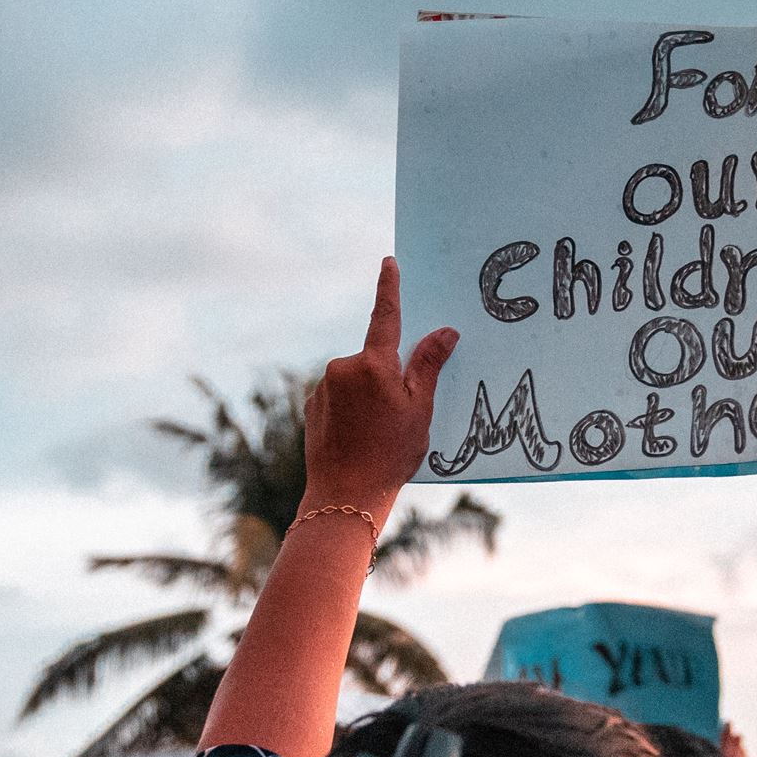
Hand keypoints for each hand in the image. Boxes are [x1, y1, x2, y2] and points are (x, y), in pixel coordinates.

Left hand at [302, 257, 456, 520]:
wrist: (345, 494)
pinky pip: (339, 397)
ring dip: (369, 395)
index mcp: (373, 363)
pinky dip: (351, 410)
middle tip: (400, 414)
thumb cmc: (390, 454)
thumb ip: (429, 365)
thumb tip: (445, 330)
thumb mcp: (420, 409)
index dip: (390, 287)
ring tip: (379, 434)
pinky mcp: (311, 405)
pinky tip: (359, 437)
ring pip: (356, 379)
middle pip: (374, 357)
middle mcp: (343, 367)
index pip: (386, 315)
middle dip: (388, 375)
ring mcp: (323, 387)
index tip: (390, 263)